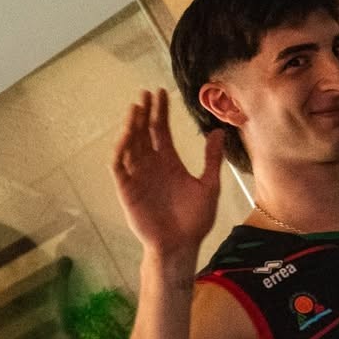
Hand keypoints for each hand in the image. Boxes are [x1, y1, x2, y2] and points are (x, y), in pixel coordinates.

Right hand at [110, 88, 224, 264]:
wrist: (180, 246)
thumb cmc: (195, 221)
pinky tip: (127, 137)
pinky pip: (119, 166)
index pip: (161, 131)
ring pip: (131, 145)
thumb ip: (211, 159)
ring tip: (136, 109)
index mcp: (169, 163)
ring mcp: (138, 176)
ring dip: (131, 127)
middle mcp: (152, 166)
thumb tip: (218, 131)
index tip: (161, 93)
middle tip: (145, 93)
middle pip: (144, 132)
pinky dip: (121, 151)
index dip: (160, 112)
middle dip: (144, 113)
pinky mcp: (127, 189)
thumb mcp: (208, 186)